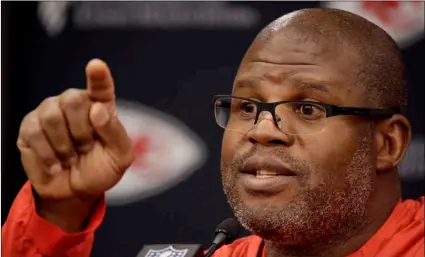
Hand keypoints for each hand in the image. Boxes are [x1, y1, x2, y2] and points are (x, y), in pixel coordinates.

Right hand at [17, 59, 133, 230]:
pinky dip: (48, 155)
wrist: (76, 192)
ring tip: (71, 158)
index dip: (98, 75)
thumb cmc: (101, 169)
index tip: (96, 66)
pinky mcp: (29, 127)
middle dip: (81, 131)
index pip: (100, 85)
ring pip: (52, 115)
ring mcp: (50, 112)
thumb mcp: (120, 156)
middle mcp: (75, 103)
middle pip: (72, 100)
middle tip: (85, 149)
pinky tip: (56, 165)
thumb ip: (114, 132)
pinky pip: (34, 132)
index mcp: (101, 106)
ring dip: (64, 145)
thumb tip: (97, 109)